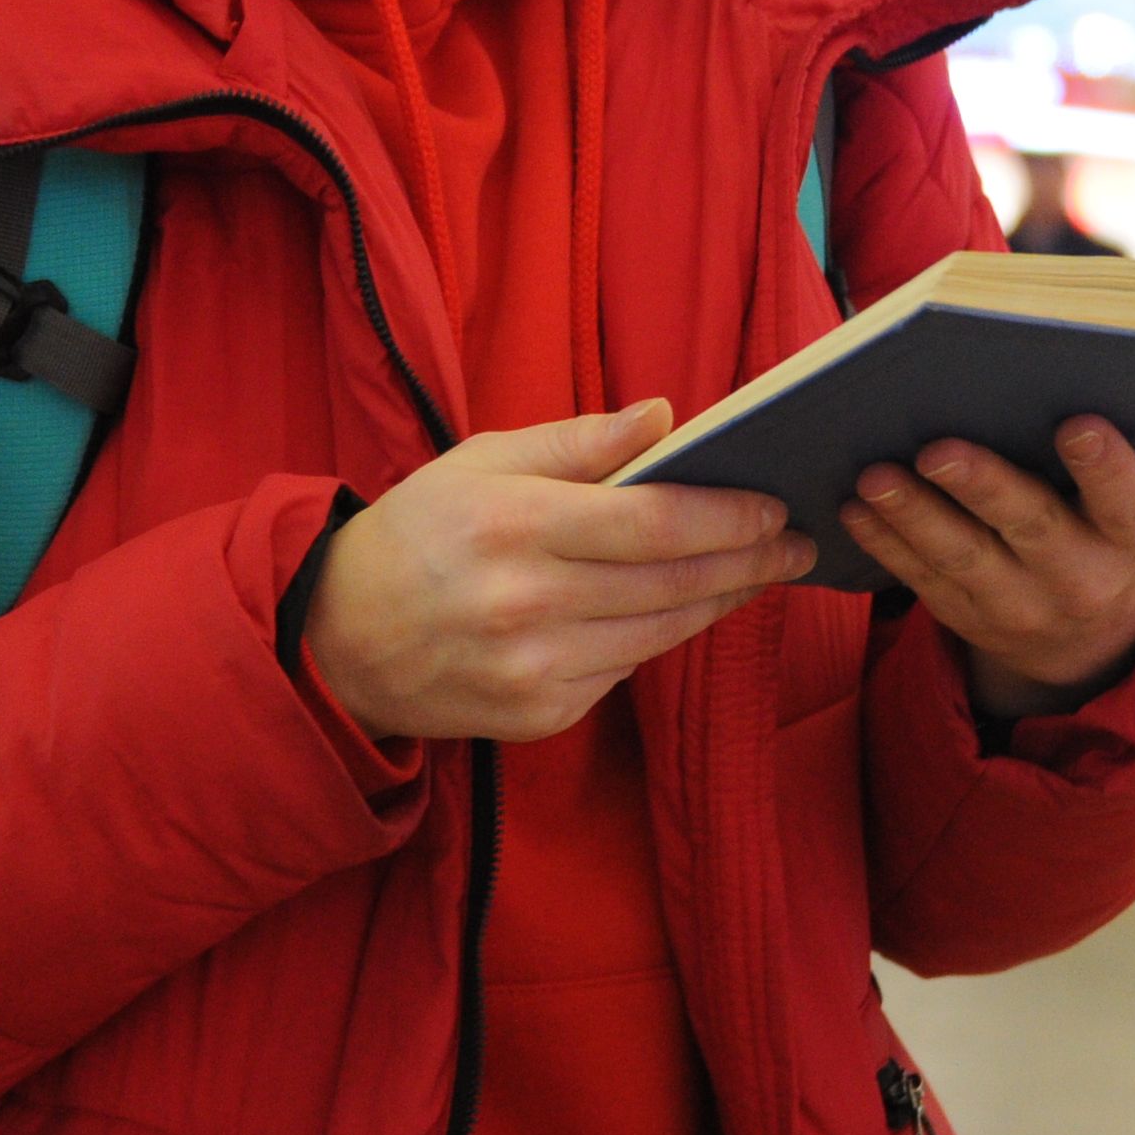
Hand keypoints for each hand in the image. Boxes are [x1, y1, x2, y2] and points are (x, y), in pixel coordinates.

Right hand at [303, 401, 814, 743]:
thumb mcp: (479, 462)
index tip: (774, 505)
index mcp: (512, 524)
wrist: (339, 642)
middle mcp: (527, 603)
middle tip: (795, 542)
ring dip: (721, 600)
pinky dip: (660, 635)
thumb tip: (665, 417)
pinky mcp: (540, 717)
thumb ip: (577, 442)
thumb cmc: (417, 535)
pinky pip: (626, 669)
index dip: (726, 515)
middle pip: (672, 582)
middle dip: (747, 560)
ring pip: (662, 631)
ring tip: (761, 572)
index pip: (651, 522)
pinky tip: (683, 608)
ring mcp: (535, 669)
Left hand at [842, 396, 1134, 727]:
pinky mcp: (963, 617)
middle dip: (982, 488)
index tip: (1073, 421)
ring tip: (872, 470)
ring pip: (960, 561)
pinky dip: (882, 545)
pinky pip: (917, 583)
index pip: (1127, 503)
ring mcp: (1017, 605)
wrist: (1092, 640)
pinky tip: (848, 503)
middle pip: (1028, 532)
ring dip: (912, 517)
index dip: (1105, 467)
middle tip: (936, 445)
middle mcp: (1081, 577)